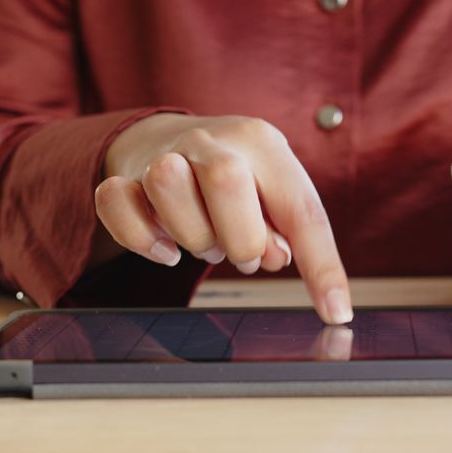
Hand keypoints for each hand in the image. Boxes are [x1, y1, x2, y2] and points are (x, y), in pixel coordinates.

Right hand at [95, 113, 352, 323]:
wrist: (166, 140)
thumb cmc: (233, 178)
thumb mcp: (271, 192)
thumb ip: (285, 229)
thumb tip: (275, 258)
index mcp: (262, 143)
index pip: (300, 208)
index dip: (321, 265)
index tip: (335, 312)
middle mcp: (212, 140)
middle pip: (225, 180)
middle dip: (240, 238)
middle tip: (241, 255)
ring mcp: (163, 154)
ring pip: (167, 184)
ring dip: (191, 234)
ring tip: (206, 242)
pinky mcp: (123, 176)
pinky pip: (116, 202)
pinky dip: (140, 238)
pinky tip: (164, 250)